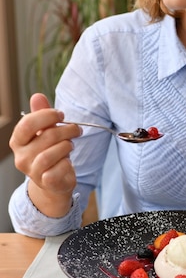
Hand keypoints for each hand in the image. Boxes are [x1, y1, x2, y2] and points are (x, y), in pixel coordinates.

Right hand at [9, 93, 81, 217]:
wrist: (53, 182)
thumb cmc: (49, 152)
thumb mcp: (45, 132)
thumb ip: (42, 114)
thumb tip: (37, 96)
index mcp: (18, 141)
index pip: (27, 124)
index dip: (47, 116)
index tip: (61, 115)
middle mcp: (21, 157)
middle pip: (46, 137)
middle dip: (66, 130)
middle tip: (75, 129)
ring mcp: (32, 171)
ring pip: (51, 154)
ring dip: (67, 146)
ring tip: (71, 145)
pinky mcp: (46, 182)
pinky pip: (59, 168)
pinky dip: (67, 163)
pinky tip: (68, 161)